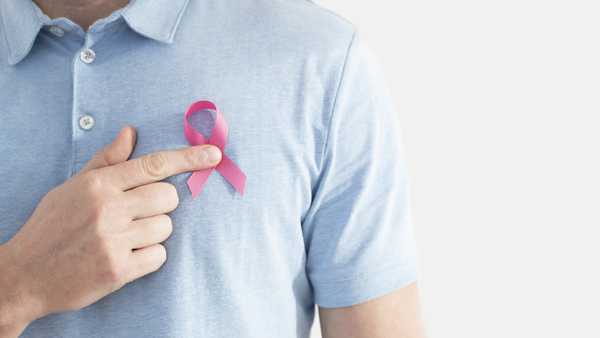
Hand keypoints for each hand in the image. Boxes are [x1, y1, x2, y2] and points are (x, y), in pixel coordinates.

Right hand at [0, 126, 221, 334]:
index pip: (154, 165)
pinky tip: (125, 256)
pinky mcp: (118, 270)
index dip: (188, 158)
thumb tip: (131, 132)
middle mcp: (108, 208)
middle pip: (168, 197)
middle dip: (160, 205)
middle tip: (136, 214)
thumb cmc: (52, 226)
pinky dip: (148, 256)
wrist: (25, 274)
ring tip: (126, 238)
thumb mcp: (73, 187)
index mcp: (98, 184)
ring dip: (153, 232)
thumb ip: (107, 160)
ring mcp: (113, 240)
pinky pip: (160, 255)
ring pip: (166, 227)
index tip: (214, 155)